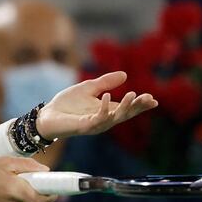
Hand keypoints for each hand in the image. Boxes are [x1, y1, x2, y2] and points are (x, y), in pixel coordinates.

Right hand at [0, 157, 57, 201]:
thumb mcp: (5, 162)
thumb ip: (28, 166)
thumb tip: (46, 171)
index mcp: (16, 190)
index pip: (43, 199)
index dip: (54, 193)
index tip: (61, 187)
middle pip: (37, 199)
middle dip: (38, 188)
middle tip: (31, 177)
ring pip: (28, 201)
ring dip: (26, 191)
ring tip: (11, 180)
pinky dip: (17, 196)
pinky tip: (4, 188)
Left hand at [35, 71, 156, 138]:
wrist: (48, 114)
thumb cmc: (67, 104)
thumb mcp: (89, 88)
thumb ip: (105, 82)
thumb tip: (125, 74)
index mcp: (106, 110)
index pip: (127, 108)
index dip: (140, 105)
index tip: (153, 99)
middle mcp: (103, 119)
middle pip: (125, 115)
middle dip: (137, 107)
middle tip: (149, 99)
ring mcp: (94, 124)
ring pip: (114, 118)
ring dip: (125, 107)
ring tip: (133, 95)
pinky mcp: (84, 126)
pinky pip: (97, 118)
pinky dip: (103, 108)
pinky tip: (107, 96)